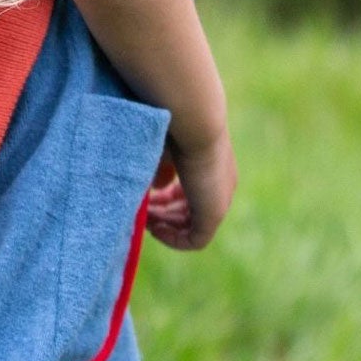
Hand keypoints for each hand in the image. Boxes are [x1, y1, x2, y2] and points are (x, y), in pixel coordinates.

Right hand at [144, 128, 235, 250]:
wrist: (194, 120)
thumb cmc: (174, 126)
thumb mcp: (165, 150)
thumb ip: (161, 170)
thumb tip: (157, 188)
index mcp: (211, 167)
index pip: (190, 192)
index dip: (166, 199)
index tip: (147, 197)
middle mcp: (220, 185)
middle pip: (191, 211)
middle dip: (163, 214)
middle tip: (141, 212)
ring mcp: (219, 200)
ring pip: (192, 226)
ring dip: (165, 226)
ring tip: (144, 219)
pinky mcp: (214, 213)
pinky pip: (195, 240)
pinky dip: (173, 239)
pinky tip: (155, 228)